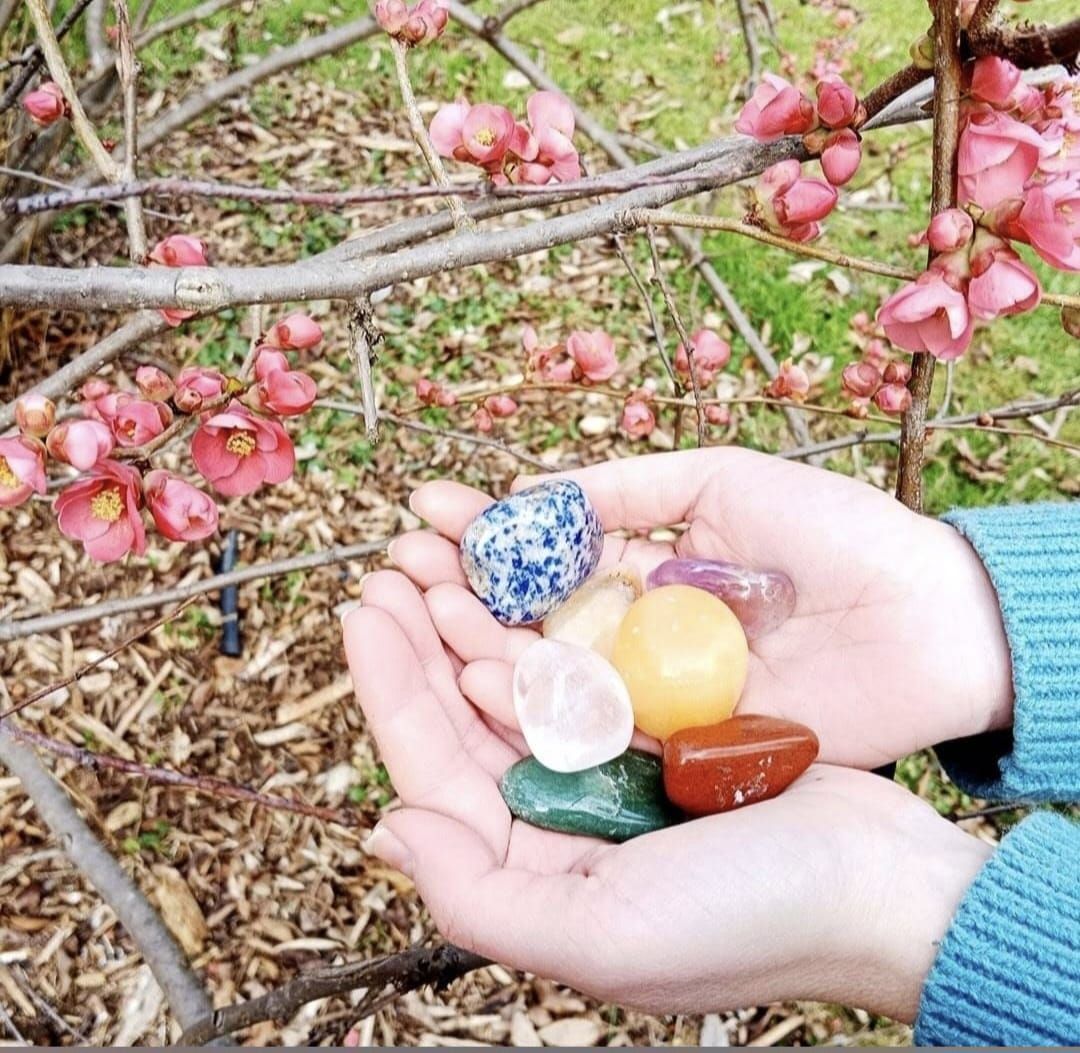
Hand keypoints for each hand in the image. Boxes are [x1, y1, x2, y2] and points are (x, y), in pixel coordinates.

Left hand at [342, 572, 991, 1020]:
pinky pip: (585, 669)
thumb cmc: (760, 922)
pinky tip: (526, 578)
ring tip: (443, 553)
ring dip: (480, 618)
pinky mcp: (660, 735)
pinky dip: (551, 625)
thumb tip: (385, 832)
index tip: (362, 608)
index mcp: (531, 871)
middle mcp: (559, 822)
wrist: (890, 889)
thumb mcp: (606, 935)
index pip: (433, 768)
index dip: (391, 687)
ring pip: (520, 684)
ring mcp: (609, 775)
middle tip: (393, 560)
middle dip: (424, 637)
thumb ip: (479, 898)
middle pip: (466, 717)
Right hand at [387, 447, 1012, 767]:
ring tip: (413, 605)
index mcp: (648, 567)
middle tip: (395, 564)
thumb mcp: (726, 480)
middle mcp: (637, 631)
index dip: (486, 532)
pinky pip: (593, 719)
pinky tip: (471, 667)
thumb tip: (533, 490)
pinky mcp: (675, 737)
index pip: (547, 552)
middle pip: (532, 613)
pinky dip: (533, 695)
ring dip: (478, 639)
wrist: (927, 619)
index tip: (424, 509)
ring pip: (549, 668)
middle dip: (461, 587)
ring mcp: (652, 686)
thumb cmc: (837, 535)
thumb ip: (631, 488)